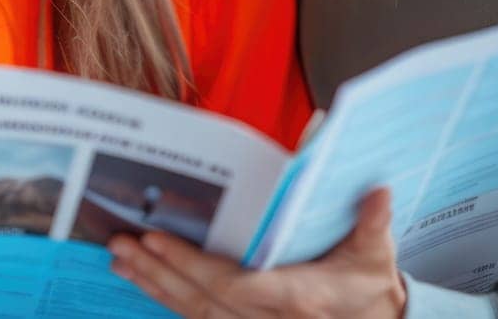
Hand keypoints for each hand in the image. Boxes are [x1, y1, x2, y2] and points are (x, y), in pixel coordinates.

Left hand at [107, 187, 405, 317]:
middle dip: (159, 270)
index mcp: (299, 297)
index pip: (234, 285)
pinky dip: (170, 300)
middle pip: (203, 299)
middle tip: (121, 244)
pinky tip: (146, 282)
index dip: (191, 265)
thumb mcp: (375, 252)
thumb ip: (372, 221)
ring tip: (121, 260)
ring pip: (196, 313)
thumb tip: (377, 190)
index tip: (158, 239)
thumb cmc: (370, 287)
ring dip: (155, 286)